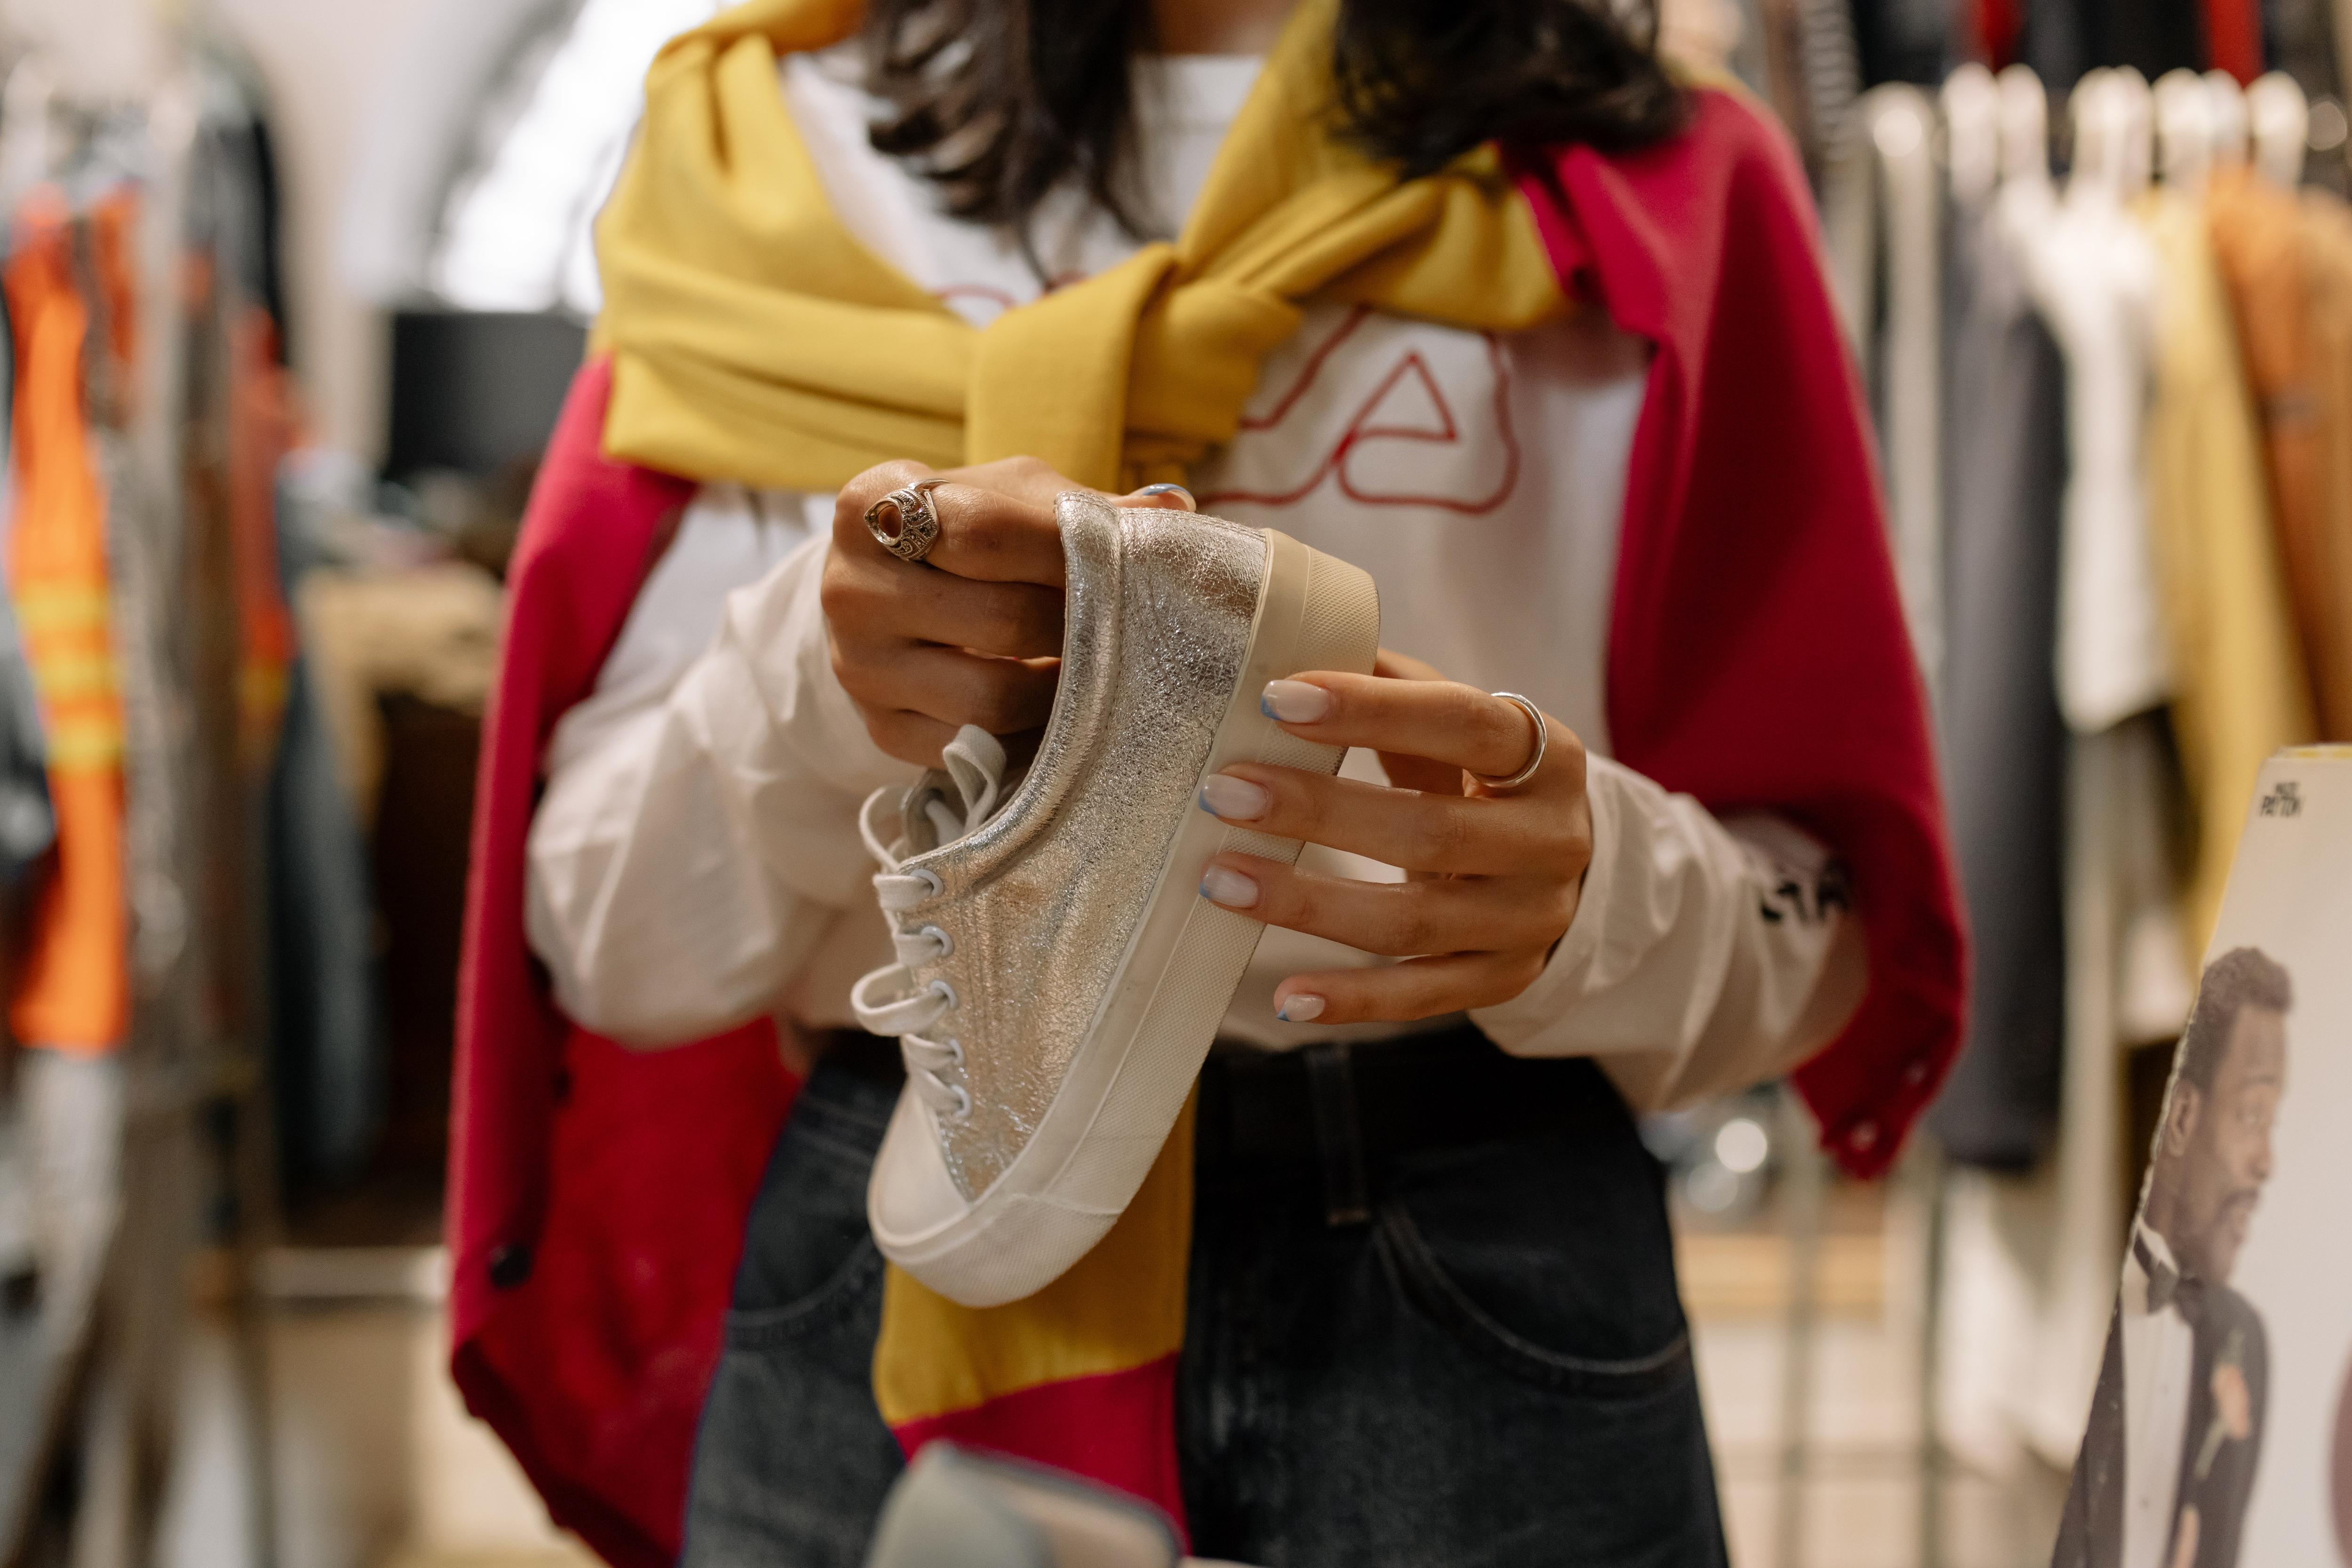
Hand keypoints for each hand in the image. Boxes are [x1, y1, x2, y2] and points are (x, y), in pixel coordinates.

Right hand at [821, 457, 1194, 764]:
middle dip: (1078, 626)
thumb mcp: (1013, 496)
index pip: (986, 533)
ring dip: (1065, 691)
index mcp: (871, 505)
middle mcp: (848, 587)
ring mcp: (858, 665)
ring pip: (991, 696)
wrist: (889, 592)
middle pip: (999, 620)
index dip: (1067, 552)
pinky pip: (976, 747)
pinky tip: (1061, 710)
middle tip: (1126, 624)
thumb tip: (1175, 509)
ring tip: (1104, 671)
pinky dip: (1032, 736)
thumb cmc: (967, 532)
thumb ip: (1085, 504)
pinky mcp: (881, 728)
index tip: (1122, 562)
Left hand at [1195, 654, 1592, 1025]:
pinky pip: (1422, 997)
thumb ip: (1393, 684)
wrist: (1559, 865)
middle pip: (1431, 829)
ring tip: (1220, 880)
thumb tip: (1293, 637)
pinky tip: (1285, 995)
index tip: (1275, 699)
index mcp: (1547, 756)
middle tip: (1223, 791)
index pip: (1461, 724)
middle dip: (1318, 811)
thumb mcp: (1461, 724)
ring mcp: (1531, 920)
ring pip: (1416, 922)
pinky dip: (1352, 999)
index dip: (1369, 710)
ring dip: (1310, 904)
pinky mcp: (1505, 980)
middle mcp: (1552, 841)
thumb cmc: (1483, 776)